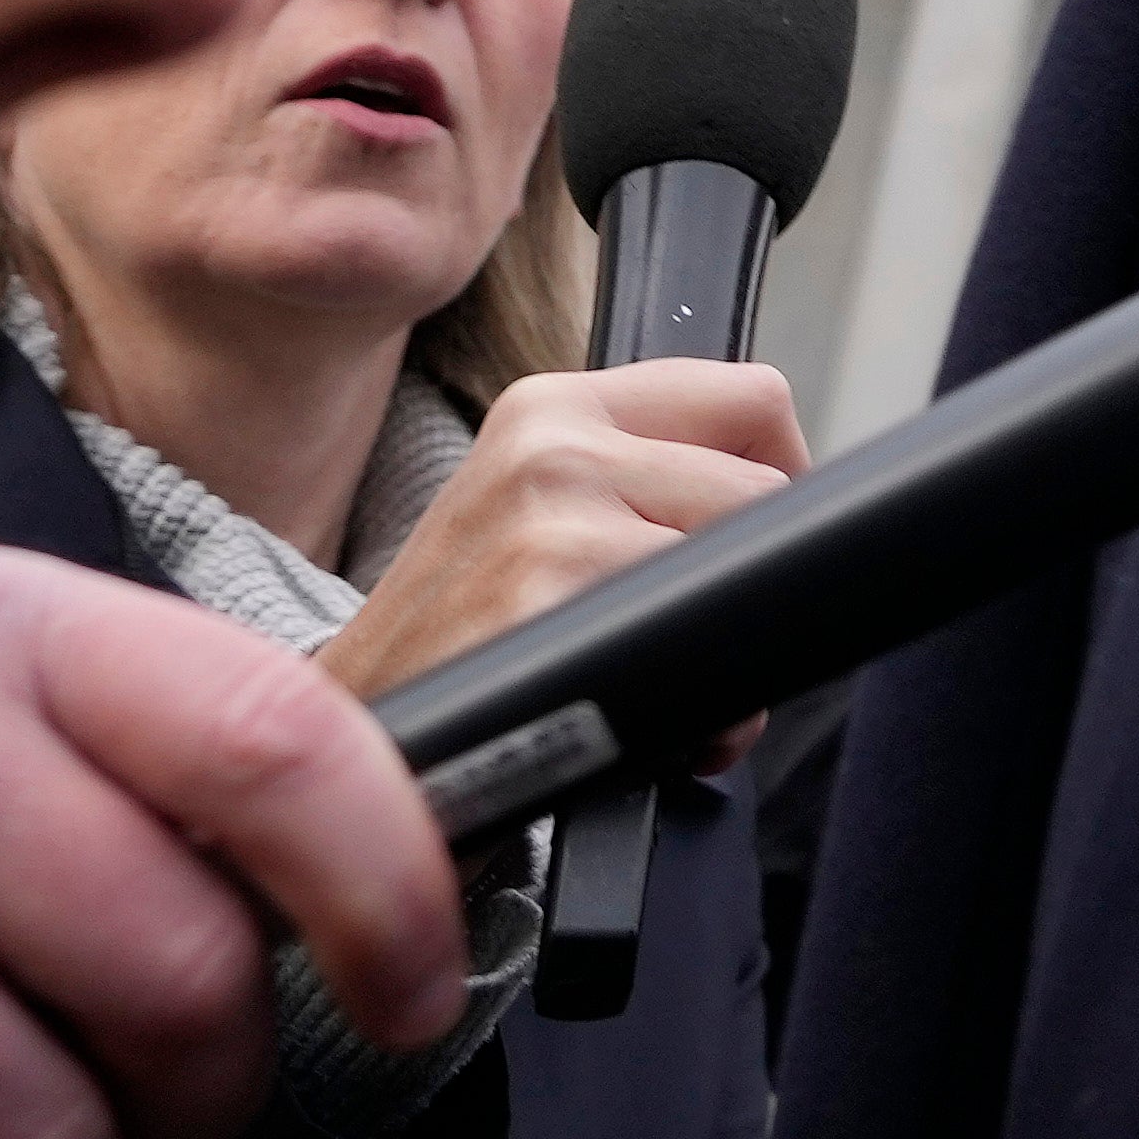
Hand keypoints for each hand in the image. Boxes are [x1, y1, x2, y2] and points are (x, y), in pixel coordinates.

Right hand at [319, 359, 803, 713]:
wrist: (350, 736)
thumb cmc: (463, 642)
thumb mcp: (534, 514)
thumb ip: (644, 477)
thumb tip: (788, 498)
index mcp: (553, 407)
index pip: (752, 398)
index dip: (780, 483)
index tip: (751, 546)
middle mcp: (551, 444)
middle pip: (765, 497)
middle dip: (756, 588)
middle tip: (694, 649)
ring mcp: (552, 519)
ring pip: (743, 576)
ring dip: (737, 667)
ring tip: (671, 706)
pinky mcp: (553, 599)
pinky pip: (709, 657)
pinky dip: (712, 721)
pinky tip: (654, 741)